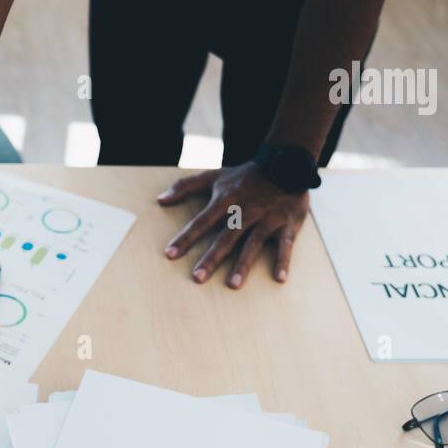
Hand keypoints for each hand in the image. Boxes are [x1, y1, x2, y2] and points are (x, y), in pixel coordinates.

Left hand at [158, 163, 308, 287]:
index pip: (202, 222)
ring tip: (233, 285)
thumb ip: (186, 186)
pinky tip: (279, 278)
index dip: (186, 238)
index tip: (170, 254)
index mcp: (226, 200)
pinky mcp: (287, 223)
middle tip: (197, 278)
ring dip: (243, 264)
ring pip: (253, 244)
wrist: (287, 163)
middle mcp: (245, 211)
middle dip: (211, 258)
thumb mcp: (215, 176)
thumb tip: (160, 199)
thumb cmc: (246, 176)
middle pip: (226, 238)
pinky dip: (283, 260)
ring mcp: (267, 218)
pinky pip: (285, 245)